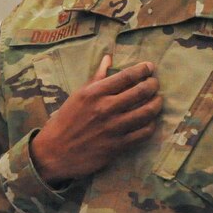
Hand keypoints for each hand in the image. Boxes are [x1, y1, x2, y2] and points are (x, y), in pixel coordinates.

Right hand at [30, 55, 161, 183]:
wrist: (55, 153)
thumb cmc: (65, 121)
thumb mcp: (78, 95)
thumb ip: (97, 78)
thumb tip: (109, 59)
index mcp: (94, 93)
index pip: (126, 76)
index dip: (143, 70)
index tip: (150, 67)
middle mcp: (105, 108)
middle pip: (140, 92)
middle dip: (153, 85)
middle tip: (155, 83)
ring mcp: (113, 128)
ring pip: (146, 112)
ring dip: (157, 104)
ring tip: (158, 100)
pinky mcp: (117, 146)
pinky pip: (143, 133)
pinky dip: (151, 125)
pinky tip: (150, 121)